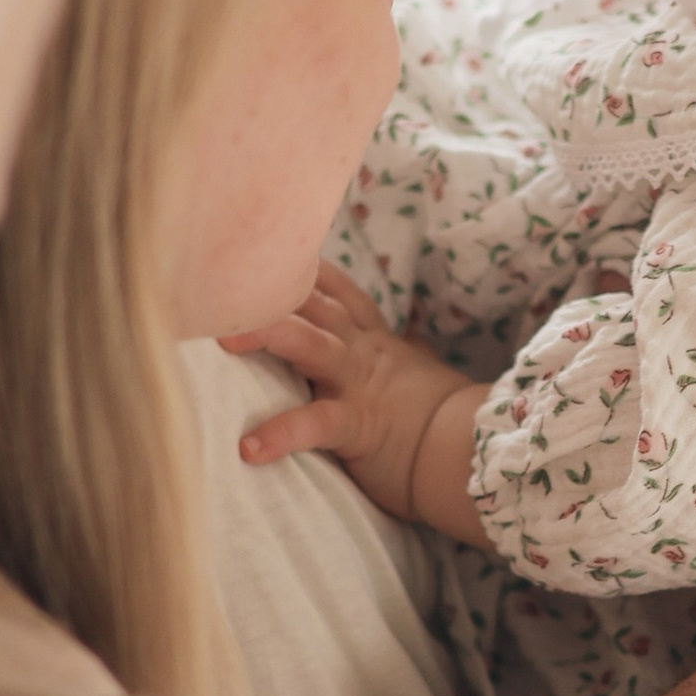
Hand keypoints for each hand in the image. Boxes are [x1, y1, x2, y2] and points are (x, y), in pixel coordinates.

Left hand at [226, 262, 484, 535]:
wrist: (473, 450)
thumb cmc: (438, 421)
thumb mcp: (413, 376)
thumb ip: (392, 358)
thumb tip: (393, 346)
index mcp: (372, 341)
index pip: (335, 292)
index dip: (303, 269)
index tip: (270, 245)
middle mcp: (361, 352)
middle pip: (311, 305)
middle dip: (267, 288)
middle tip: (222, 273)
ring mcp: (359, 384)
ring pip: (309, 345)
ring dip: (266, 335)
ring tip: (223, 336)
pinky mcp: (358, 424)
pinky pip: (315, 425)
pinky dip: (280, 435)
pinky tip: (248, 447)